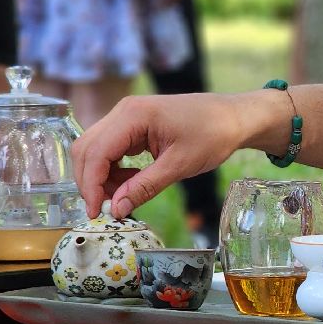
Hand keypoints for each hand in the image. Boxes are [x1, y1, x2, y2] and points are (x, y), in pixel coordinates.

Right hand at [72, 93, 253, 218]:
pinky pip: (110, 149)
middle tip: (107, 209)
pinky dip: (113, 169)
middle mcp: (124, 111)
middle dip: (92, 182)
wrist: (235, 117)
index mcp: (133, 115)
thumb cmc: (214, 134)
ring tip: (126, 194)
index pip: (95, 153)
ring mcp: (127, 116)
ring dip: (102, 177)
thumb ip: (145, 187)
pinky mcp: (133, 125)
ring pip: (96, 150)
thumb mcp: (180, 165)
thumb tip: (116, 209)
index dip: (91, 185)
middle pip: (87, 149)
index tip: (97, 212)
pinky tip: (132, 180)